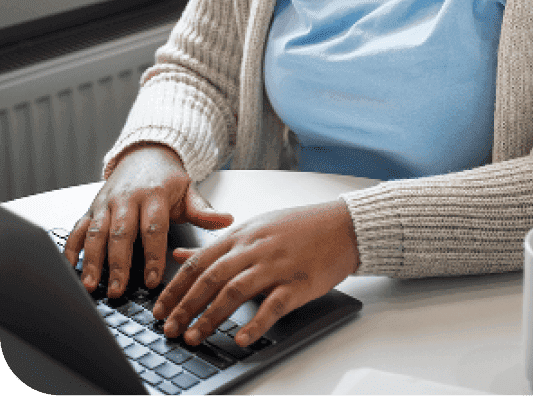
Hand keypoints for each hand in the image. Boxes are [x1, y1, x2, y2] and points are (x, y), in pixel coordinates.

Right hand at [63, 143, 233, 297]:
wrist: (145, 153)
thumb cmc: (168, 180)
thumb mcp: (189, 192)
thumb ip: (205, 210)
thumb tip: (228, 220)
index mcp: (154, 195)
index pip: (153, 228)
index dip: (153, 255)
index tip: (154, 280)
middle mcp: (127, 198)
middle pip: (121, 233)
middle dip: (119, 263)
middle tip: (118, 290)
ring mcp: (106, 202)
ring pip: (96, 232)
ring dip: (92, 259)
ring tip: (91, 285)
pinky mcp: (92, 207)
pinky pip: (78, 227)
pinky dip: (72, 247)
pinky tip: (70, 266)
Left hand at [152, 200, 358, 347]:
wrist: (342, 226)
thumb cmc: (300, 227)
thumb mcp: (254, 227)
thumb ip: (216, 245)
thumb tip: (180, 255)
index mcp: (242, 235)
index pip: (199, 261)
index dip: (176, 288)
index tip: (159, 310)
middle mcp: (255, 248)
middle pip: (211, 278)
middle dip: (185, 306)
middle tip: (168, 329)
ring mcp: (276, 265)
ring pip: (235, 291)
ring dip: (210, 317)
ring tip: (193, 337)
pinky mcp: (298, 283)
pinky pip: (272, 305)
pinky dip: (254, 323)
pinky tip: (241, 339)